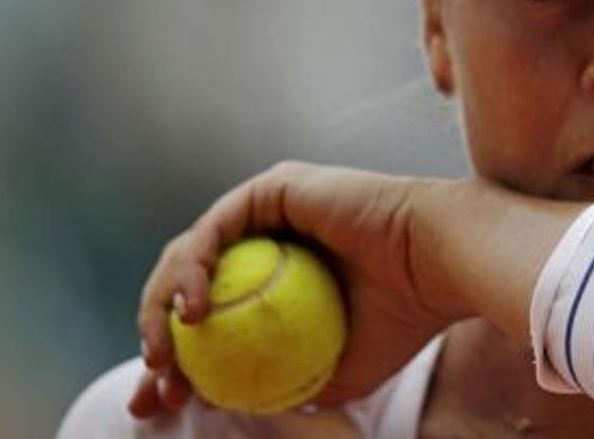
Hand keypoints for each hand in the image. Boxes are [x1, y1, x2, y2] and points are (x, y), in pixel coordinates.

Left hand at [129, 161, 464, 417]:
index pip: (214, 316)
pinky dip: (193, 270)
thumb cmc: (405, 318)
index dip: (178, 360)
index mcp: (284, 277)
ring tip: (165, 356)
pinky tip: (193, 312)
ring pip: (192, 256)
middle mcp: (272, 237)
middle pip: (192, 285)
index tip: (158, 402)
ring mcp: (269, 209)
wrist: (440, 266)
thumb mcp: (332, 370)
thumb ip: (282, 382)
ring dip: (161, 307)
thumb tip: (230, 405)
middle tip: (153, 388)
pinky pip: (216, 228)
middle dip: (157, 338)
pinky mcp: (273, 187)